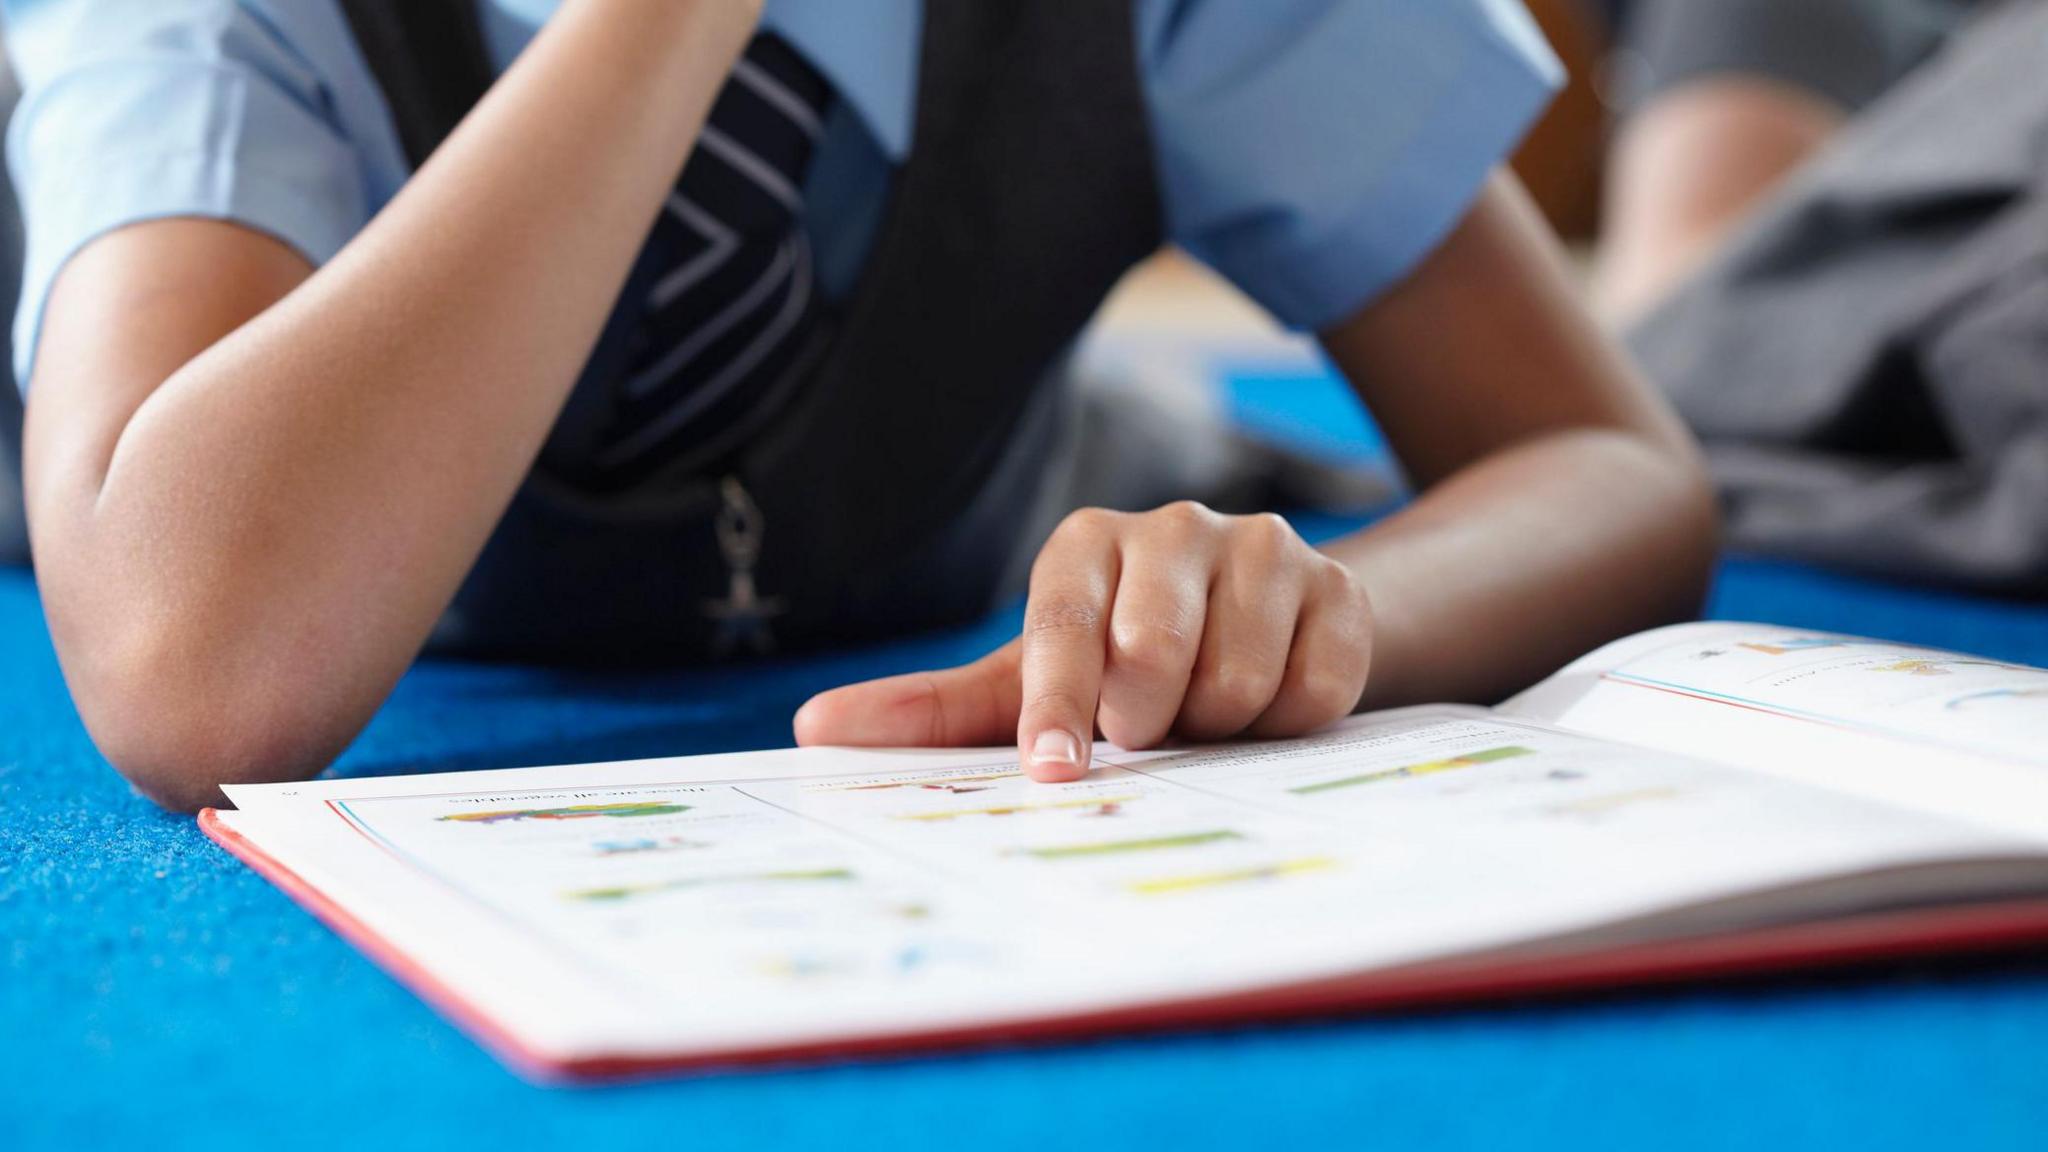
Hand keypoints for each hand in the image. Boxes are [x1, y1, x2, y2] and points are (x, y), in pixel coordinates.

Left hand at [793, 502, 1372, 780]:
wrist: (1260, 634)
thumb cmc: (1120, 666)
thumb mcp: (1028, 683)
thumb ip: (935, 709)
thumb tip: (811, 729)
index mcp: (1085, 548)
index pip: (1062, 624)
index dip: (1058, 703)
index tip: (1054, 770)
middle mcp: (1173, 530)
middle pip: (1157, 652)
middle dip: (1151, 719)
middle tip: (1151, 732)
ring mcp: (1265, 548)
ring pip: (1241, 678)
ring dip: (1221, 728)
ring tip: (1207, 716)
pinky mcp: (1340, 588)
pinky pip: (1318, 686)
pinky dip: (1291, 720)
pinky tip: (1271, 706)